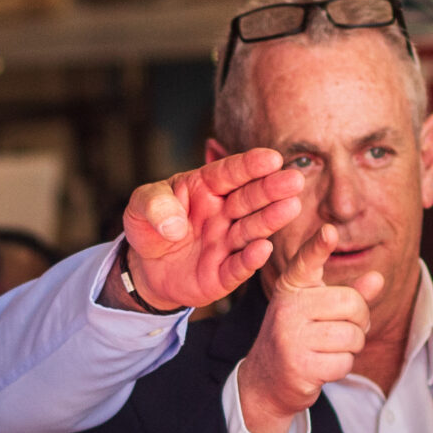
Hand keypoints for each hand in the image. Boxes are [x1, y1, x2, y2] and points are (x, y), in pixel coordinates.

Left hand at [117, 148, 305, 311]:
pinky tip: (263, 248)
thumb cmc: (150, 228)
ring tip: (291, 207)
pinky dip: (250, 259)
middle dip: (271, 189)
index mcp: (205, 187)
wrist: (146, 269)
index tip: (272, 158)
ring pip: (251, 229)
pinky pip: (238, 266)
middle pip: (249, 198)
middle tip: (294, 180)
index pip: (230, 173)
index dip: (251, 165)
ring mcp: (226, 243)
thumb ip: (153, 204)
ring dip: (271, 219)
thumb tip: (174, 224)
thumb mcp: (139, 206)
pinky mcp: (224, 274)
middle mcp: (222, 213)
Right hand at [234, 225, 381, 432]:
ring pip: (352, 335)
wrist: (267, 380)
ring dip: (351, 348)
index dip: (320, 246)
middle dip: (360, 321)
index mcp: (292, 286)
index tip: (329, 231)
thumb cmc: (300, 337)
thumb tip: (378, 278)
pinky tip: (322, 367)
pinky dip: (341, 367)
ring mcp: (290, 336)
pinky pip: (344, 362)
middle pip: (351, 302)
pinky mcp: (298, 365)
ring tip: (329, 349)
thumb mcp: (320, 310)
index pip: (307, 261)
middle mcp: (287, 307)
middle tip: (344, 330)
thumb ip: (350, 293)